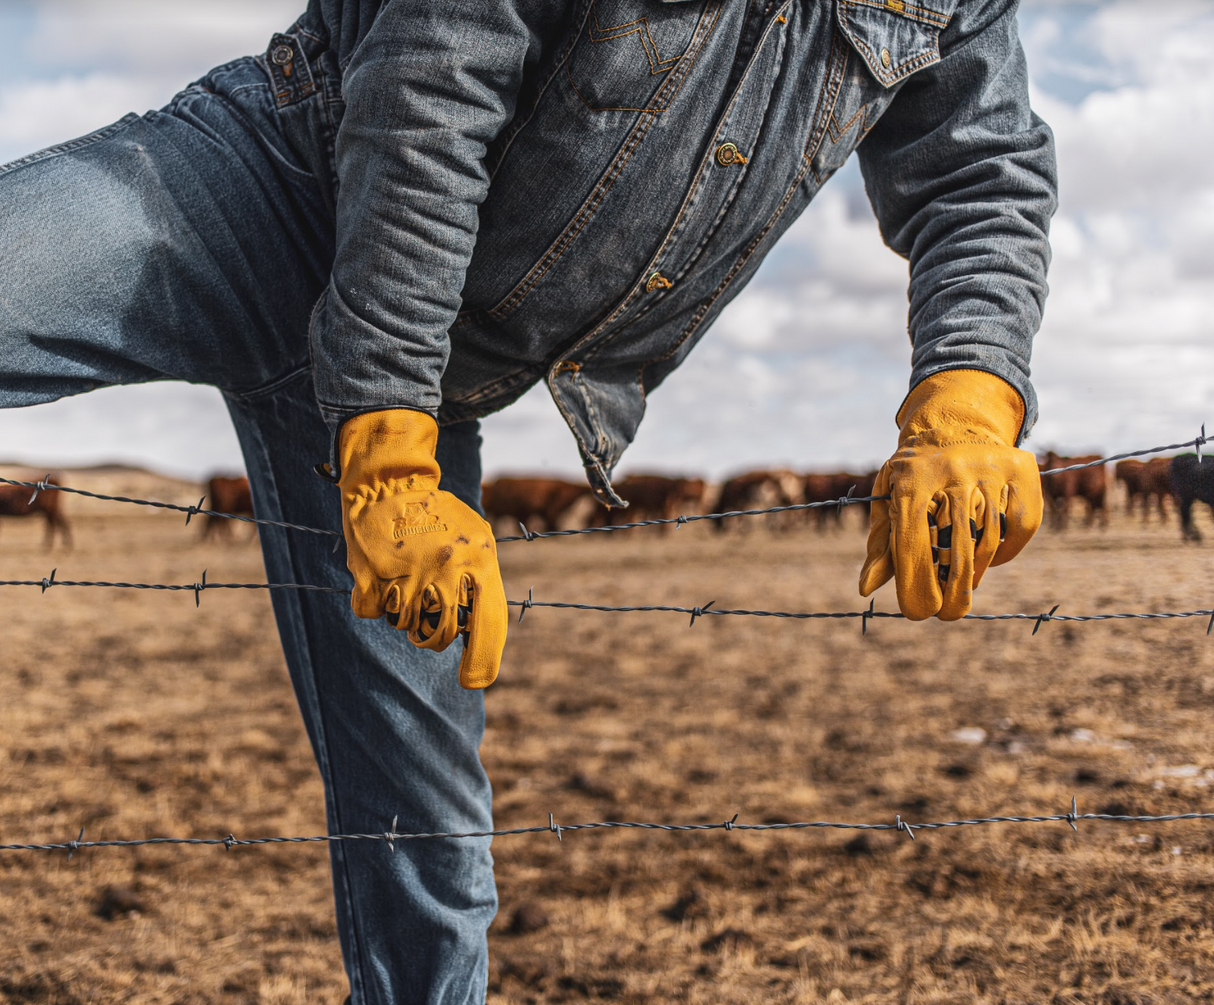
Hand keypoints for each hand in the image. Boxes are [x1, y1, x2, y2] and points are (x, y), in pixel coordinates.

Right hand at [337, 410, 507, 687]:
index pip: (488, 624)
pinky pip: (372, 612)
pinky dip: (373, 601)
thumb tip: (483, 635)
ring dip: (402, 612)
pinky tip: (380, 574)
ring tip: (404, 578)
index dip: (483, 662)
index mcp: (478, 561)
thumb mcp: (476, 539)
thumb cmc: (439, 516)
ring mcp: (407, 572)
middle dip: (432, 634)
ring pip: (403, 625)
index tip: (473, 681)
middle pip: (439, 635)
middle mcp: (445, 569)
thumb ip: (483, 581)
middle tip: (426, 611)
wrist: (390, 482)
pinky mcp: (370, 574)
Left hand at [859, 370, 1043, 620]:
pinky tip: (992, 561)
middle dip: (951, 589)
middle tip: (948, 614)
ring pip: (989, 538)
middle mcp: (951, 470)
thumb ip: (881, 544)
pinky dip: (1008, 549)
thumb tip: (866, 589)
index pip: (913, 541)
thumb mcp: (889, 500)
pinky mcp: (1021, 469)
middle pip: (956, 546)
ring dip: (976, 572)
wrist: (951, 426)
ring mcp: (989, 467)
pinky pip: (1022, 524)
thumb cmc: (913, 476)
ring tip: (962, 589)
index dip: (915, 582)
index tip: (919, 613)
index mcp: (911, 480)